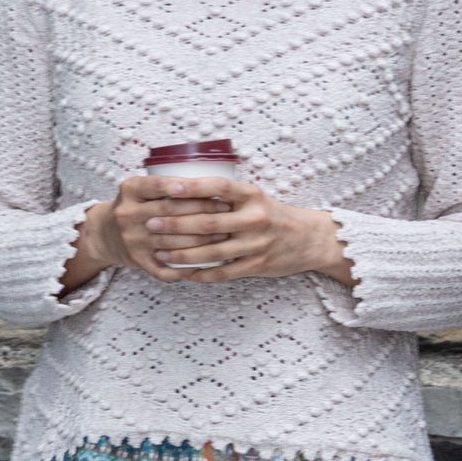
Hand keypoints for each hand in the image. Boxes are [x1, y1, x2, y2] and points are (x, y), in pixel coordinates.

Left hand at [60, 176, 352, 290]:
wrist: (311, 240)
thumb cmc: (275, 215)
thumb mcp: (256, 197)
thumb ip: (227, 195)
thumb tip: (185, 186)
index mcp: (252, 195)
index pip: (217, 188)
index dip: (191, 187)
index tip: (166, 187)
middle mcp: (255, 218)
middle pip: (208, 222)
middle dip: (175, 225)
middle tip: (150, 224)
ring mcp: (257, 245)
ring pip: (212, 251)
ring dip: (182, 253)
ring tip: (159, 252)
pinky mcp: (258, 267)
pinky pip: (223, 272)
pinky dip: (200, 274)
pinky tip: (181, 273)